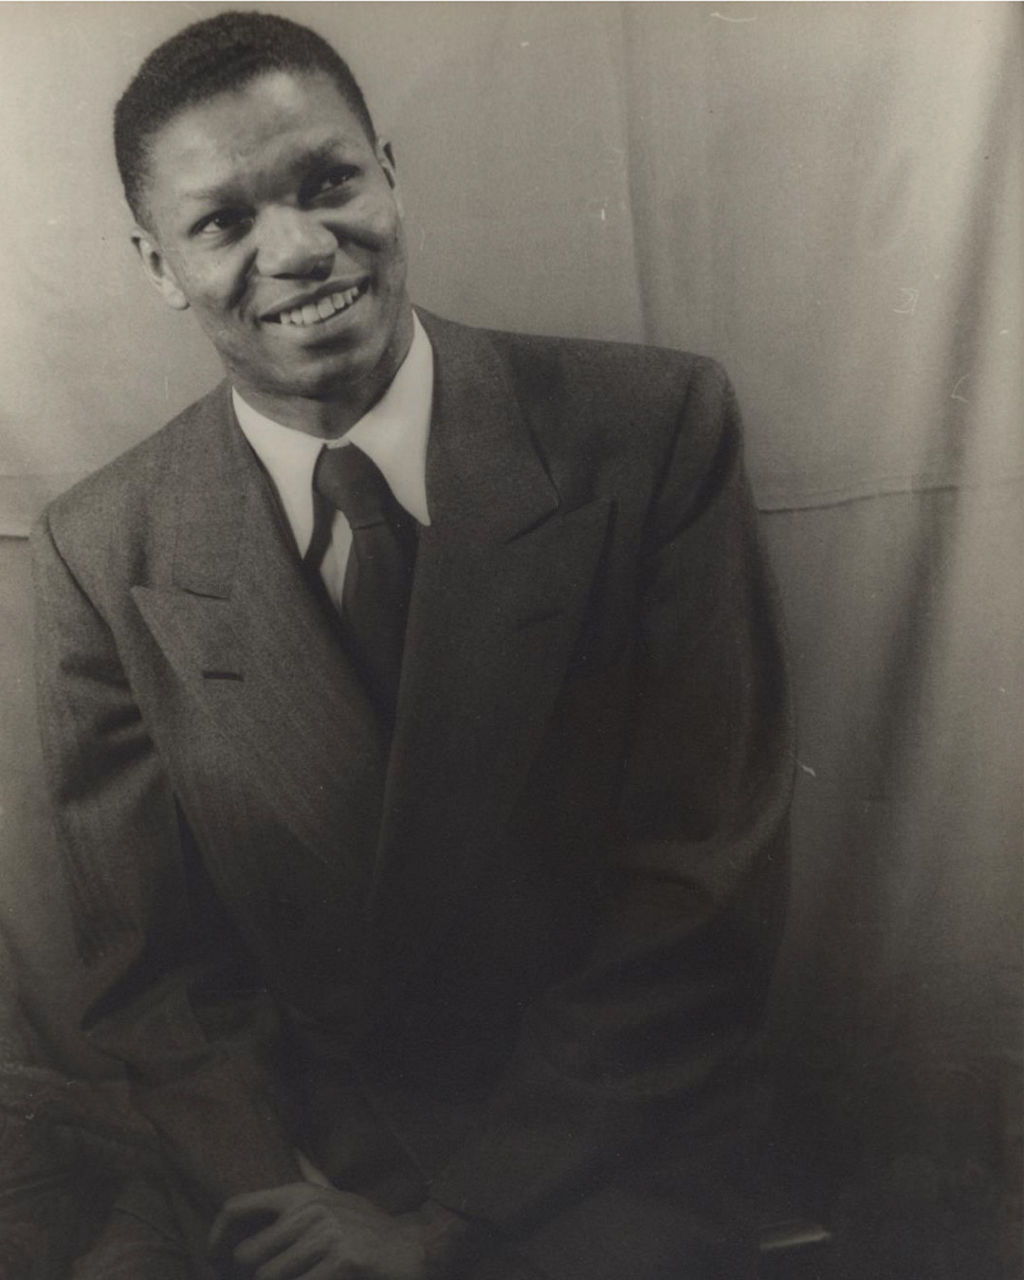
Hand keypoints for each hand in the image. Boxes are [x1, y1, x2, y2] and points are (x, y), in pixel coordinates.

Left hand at [209, 1183, 427, 1279]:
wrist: (410, 1247)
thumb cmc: (365, 1225)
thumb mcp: (335, 1195)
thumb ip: (309, 1177)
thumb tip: (295, 1150)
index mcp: (301, 1193)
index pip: (238, 1205)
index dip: (216, 1235)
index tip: (214, 1256)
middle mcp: (309, 1209)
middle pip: (248, 1254)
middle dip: (258, 1273)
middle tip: (279, 1275)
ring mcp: (326, 1235)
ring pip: (269, 1277)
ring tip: (304, 1276)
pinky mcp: (341, 1262)